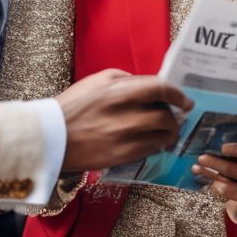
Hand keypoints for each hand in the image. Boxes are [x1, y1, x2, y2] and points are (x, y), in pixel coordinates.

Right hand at [55, 69, 191, 171]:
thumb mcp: (99, 80)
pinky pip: (151, 150)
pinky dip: (156, 145)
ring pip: (163, 136)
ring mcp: (126, 138)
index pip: (160, 89)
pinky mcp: (123, 156)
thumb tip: (150, 87)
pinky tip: (151, 142)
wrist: (51, 136)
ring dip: (169, 133)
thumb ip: (127, 80)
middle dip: (174, 117)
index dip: (177, 94)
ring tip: (166, 132)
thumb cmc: (74, 105)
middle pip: (166, 116)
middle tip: (175, 117)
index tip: (185, 101)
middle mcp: (127, 115)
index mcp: (120, 91)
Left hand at [193, 143, 236, 224]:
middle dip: (215, 163)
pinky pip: (224, 194)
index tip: (222, 147)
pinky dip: (213, 185)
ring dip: (209, 174)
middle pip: (234, 170)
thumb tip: (225, 140)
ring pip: (226, 184)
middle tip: (201, 157)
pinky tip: (204, 180)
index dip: (236, 150)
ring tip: (196, 168)